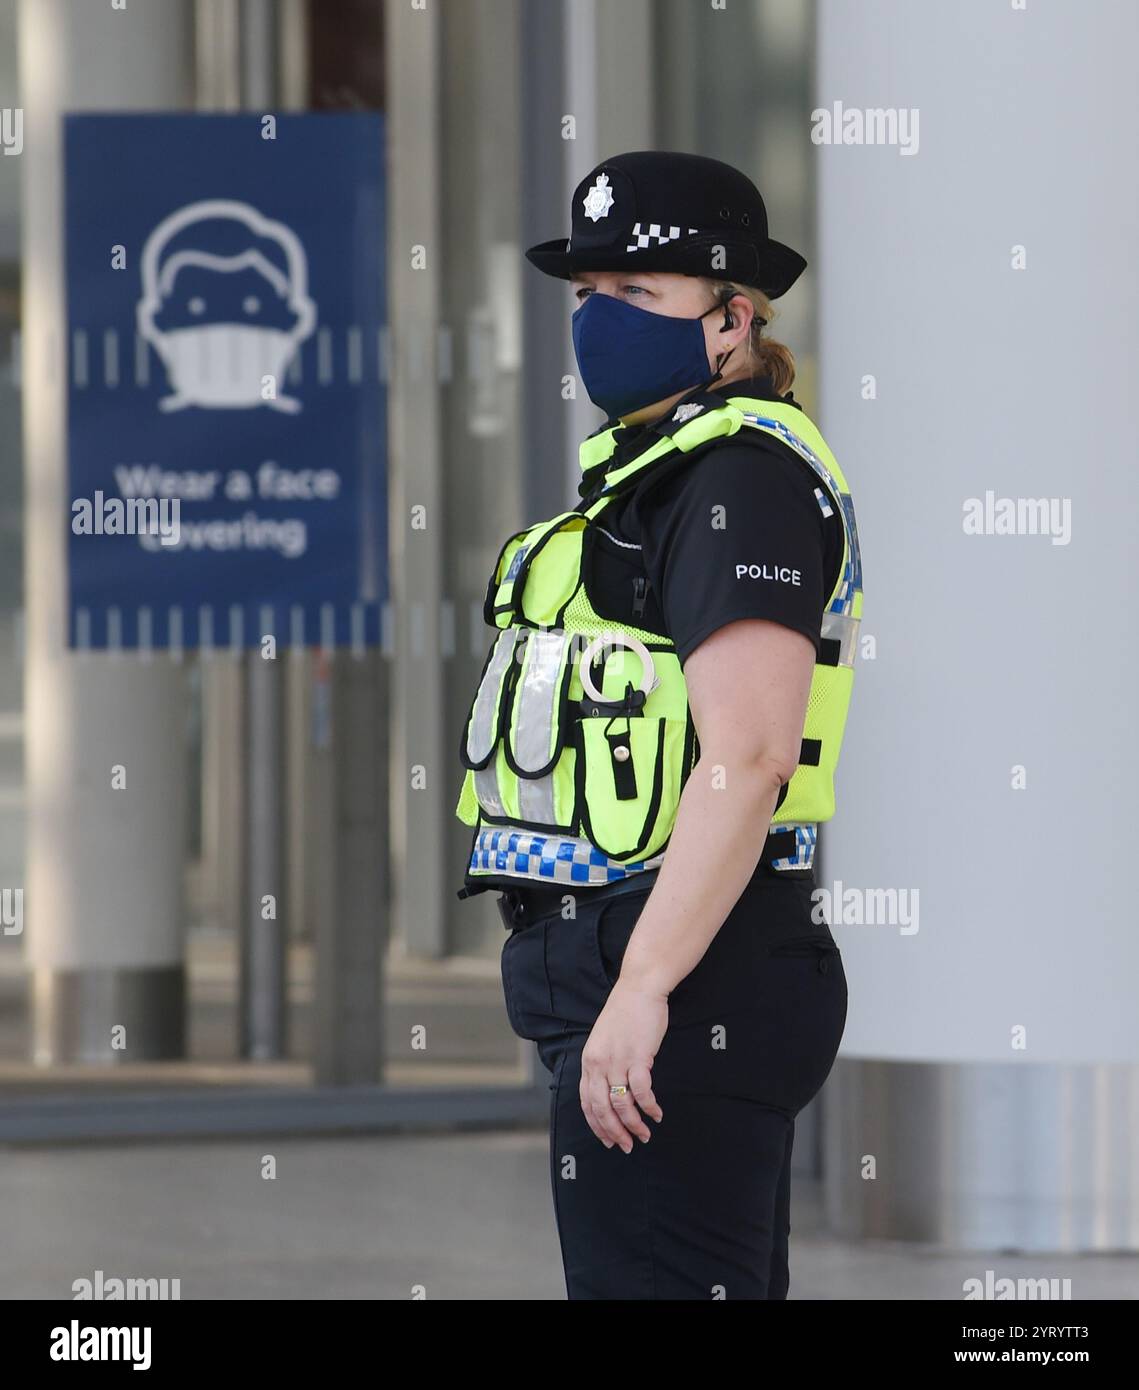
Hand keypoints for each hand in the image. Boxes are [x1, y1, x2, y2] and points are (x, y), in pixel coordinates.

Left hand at [579, 977, 667, 1152]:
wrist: (640, 988)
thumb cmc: (626, 1013)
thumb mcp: (605, 1040)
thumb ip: (604, 1063)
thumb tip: (611, 1088)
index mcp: (588, 1061)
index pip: (586, 1102)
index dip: (596, 1125)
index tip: (607, 1140)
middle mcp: (598, 1063)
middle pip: (601, 1109)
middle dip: (614, 1133)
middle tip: (627, 1146)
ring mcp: (617, 1060)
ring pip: (621, 1104)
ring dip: (633, 1125)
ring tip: (644, 1135)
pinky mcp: (638, 1057)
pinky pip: (641, 1092)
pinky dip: (649, 1107)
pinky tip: (656, 1114)